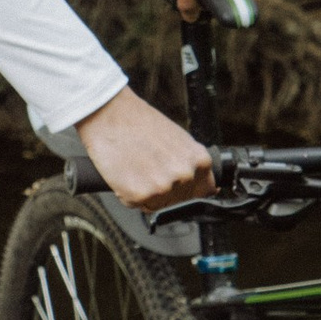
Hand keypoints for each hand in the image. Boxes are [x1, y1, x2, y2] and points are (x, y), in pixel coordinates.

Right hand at [76, 86, 212, 209]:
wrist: (111, 115)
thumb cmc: (141, 123)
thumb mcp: (180, 140)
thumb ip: (193, 164)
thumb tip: (209, 187)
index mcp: (200, 161)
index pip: (205, 191)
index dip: (189, 188)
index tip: (178, 183)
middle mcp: (185, 176)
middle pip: (180, 200)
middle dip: (165, 190)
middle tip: (150, 167)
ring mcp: (163, 187)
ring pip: (158, 204)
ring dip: (147, 192)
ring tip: (138, 167)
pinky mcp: (139, 195)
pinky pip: (137, 205)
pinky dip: (129, 193)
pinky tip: (127, 173)